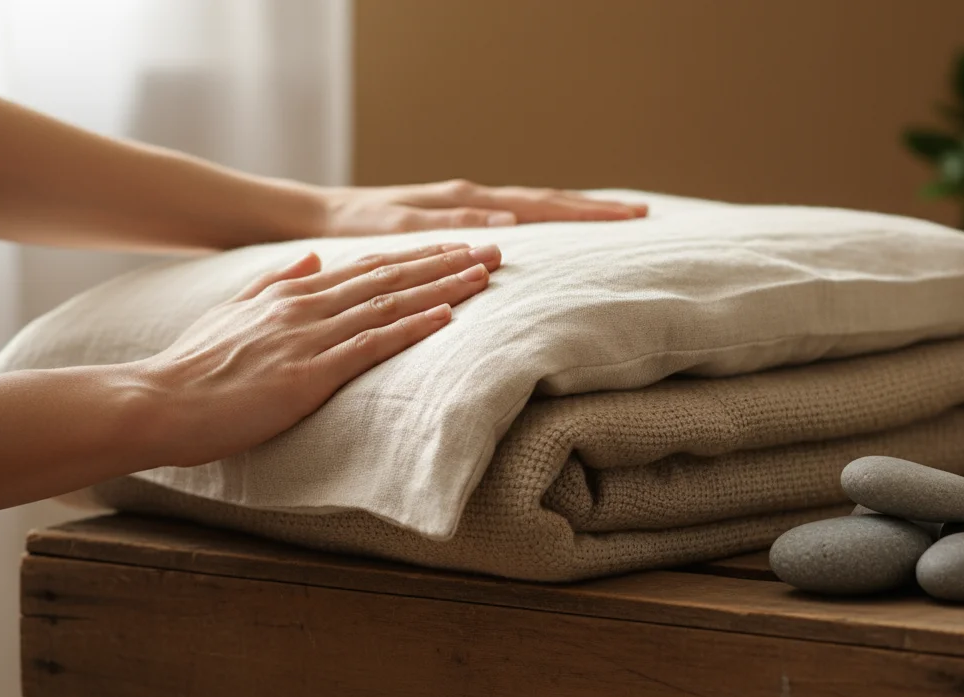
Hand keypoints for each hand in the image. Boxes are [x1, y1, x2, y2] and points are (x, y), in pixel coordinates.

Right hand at [135, 242, 500, 466]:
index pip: (369, 267)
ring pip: (389, 304)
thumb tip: (313, 257)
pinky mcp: (306, 375)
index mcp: (292, 293)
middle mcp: (306, 306)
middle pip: (391, 277)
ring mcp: (308, 339)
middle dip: (446, 262)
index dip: (419, 256)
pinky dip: (411, 329)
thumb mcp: (232, 310)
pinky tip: (446, 317)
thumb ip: (274, 281)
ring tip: (484, 276)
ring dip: (442, 288)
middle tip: (494, 251)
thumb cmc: (193, 367)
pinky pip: (369, 346)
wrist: (158, 402)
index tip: (457, 246)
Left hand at [322, 179, 648, 235]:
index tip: (630, 215)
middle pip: (546, 199)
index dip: (587, 211)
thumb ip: (449, 229)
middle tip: (642, 213)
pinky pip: (513, 216)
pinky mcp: (456, 217)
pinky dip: (544, 219)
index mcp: (466, 201)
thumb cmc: (354, 227)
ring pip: (533, 205)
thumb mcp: (397, 230)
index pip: (541, 204)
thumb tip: (505, 226)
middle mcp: (471, 197)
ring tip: (616, 217)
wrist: (321, 216)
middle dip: (595, 208)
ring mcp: (466, 205)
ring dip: (574, 211)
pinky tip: (557, 231)